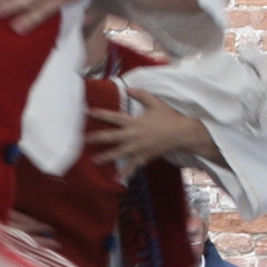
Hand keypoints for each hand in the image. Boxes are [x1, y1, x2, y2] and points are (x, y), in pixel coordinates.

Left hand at [89, 99, 217, 171]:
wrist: (182, 134)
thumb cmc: (169, 117)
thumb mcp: (155, 103)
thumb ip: (141, 95)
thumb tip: (128, 88)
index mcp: (135, 122)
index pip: (115, 117)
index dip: (101, 114)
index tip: (89, 112)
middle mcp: (135, 136)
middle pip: (112, 137)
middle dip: (97, 138)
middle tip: (83, 140)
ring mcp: (139, 148)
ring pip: (120, 154)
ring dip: (106, 157)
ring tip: (94, 160)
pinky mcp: (145, 157)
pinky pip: (133, 166)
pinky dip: (125, 172)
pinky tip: (117, 179)